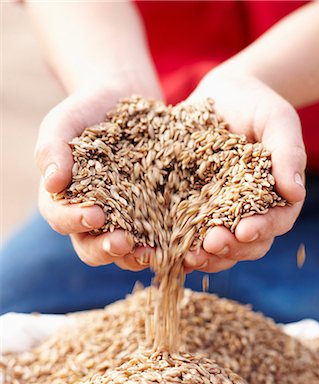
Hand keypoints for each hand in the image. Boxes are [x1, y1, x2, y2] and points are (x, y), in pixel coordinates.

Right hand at [36, 85, 154, 269]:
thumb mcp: (64, 122)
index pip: (61, 219)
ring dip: (134, 256)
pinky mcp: (149, 215)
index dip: (75, 221)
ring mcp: (122, 219)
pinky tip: (175, 244)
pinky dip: (162, 245)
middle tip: (123, 242)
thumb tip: (53, 183)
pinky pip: (153, 237)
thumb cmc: (87, 111)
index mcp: (64, 200)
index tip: (95, 215)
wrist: (122, 99)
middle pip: (90, 247)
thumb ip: (52, 149)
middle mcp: (91, 217)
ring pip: (122, 251)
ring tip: (151, 252)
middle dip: (105, 249)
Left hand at [183, 70, 305, 272]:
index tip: (244, 230)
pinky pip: (186, 233)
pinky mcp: (190, 207)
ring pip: (217, 247)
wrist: (222, 96)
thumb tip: (295, 192)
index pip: (275, 222)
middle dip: (230, 249)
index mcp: (274, 197)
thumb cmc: (256, 105)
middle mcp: (246, 211)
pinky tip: (166, 250)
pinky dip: (179, 246)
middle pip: (245, 244)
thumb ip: (288, 152)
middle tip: (211, 244)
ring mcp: (217, 212)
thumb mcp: (276, 121)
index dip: (262, 230)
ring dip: (205, 256)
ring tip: (188, 256)